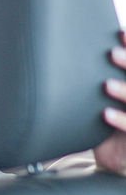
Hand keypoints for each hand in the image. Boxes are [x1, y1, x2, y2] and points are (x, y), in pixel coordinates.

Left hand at [94, 31, 125, 174]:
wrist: (120, 161)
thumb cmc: (112, 125)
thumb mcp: (107, 100)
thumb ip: (98, 79)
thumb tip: (74, 49)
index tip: (120, 34)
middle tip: (111, 53)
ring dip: (123, 90)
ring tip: (106, 85)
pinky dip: (120, 119)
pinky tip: (105, 114)